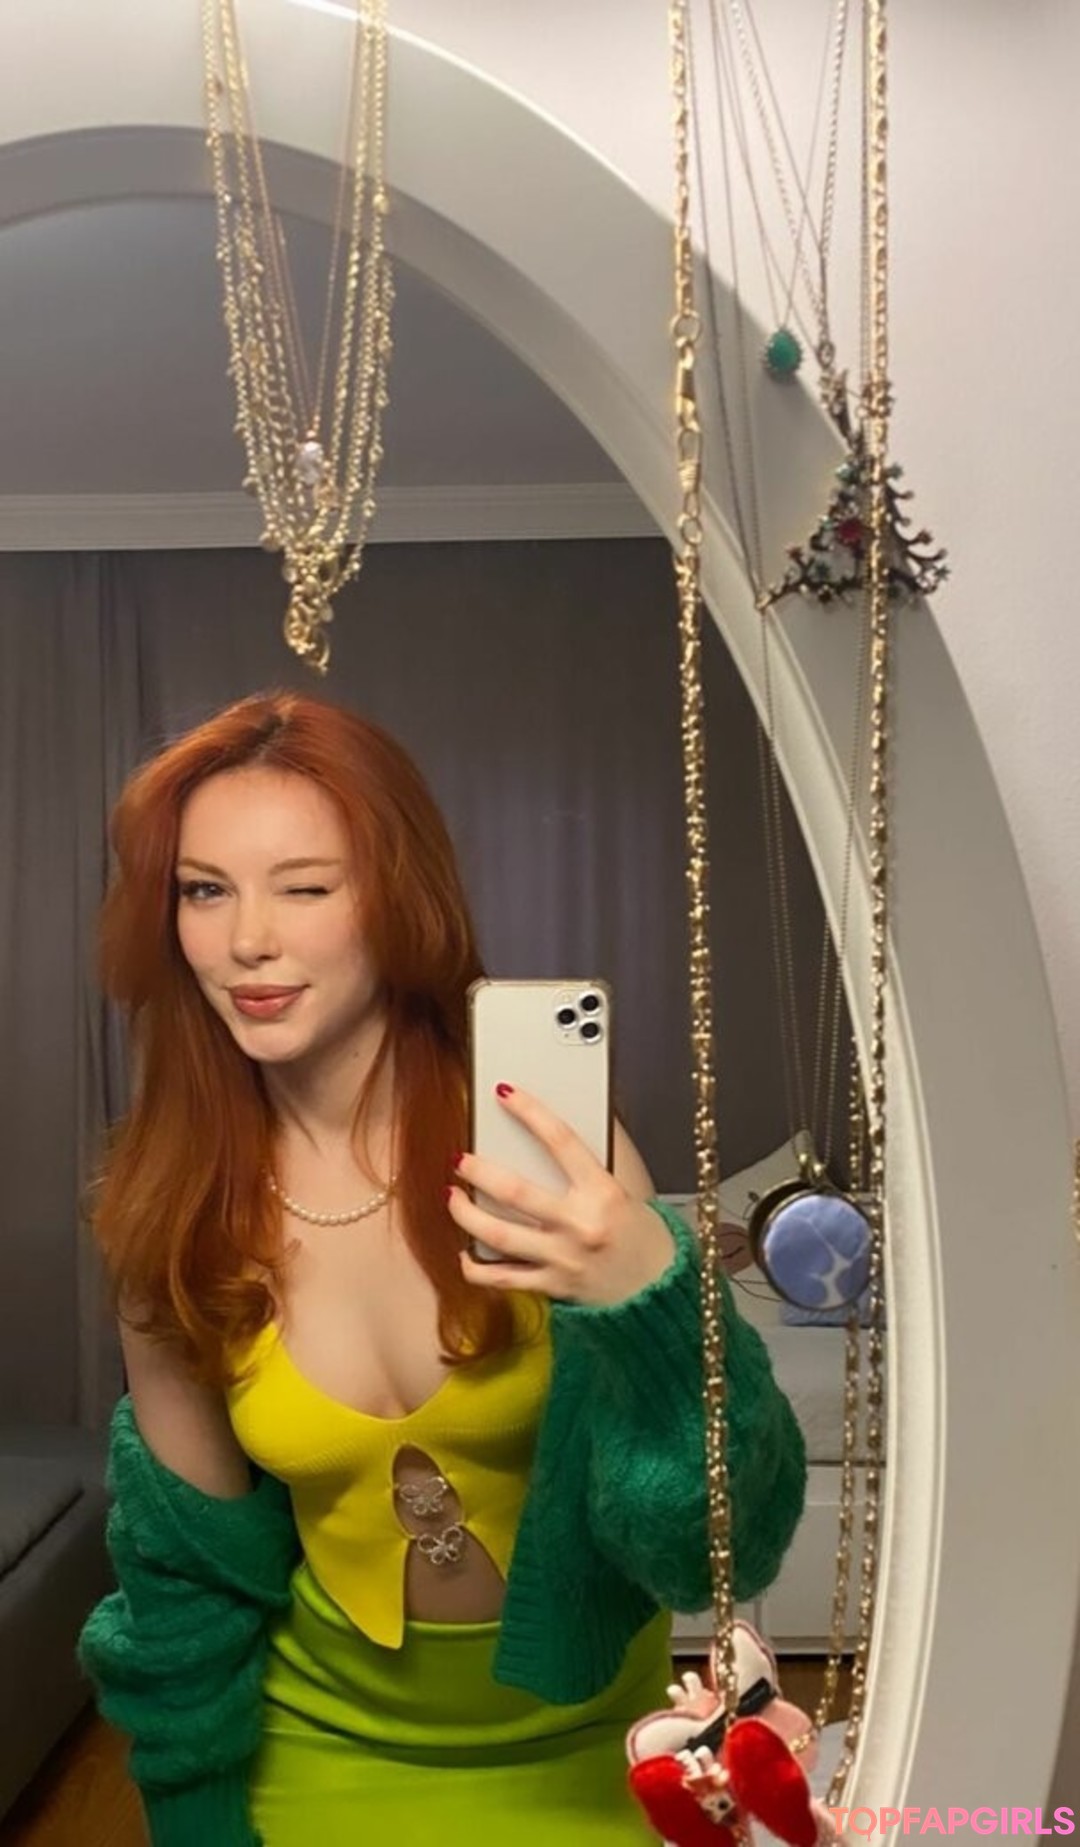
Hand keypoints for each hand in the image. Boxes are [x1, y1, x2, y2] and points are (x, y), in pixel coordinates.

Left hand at [449, 1084, 674, 1307]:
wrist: (660, 1292)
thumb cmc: (642, 1237)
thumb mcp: (626, 1192)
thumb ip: (590, 1167)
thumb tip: (553, 1133)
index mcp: (603, 1193)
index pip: (561, 1141)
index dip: (530, 1112)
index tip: (505, 1094)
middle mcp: (579, 1225)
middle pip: (514, 1191)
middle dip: (478, 1171)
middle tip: (460, 1158)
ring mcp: (562, 1258)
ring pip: (499, 1235)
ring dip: (466, 1214)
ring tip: (452, 1197)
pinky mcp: (552, 1286)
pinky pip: (503, 1278)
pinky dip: (476, 1267)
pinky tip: (464, 1253)